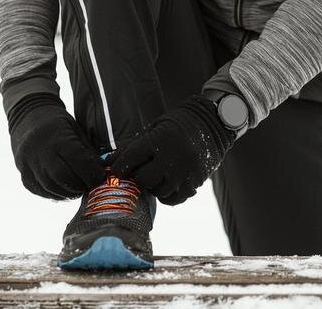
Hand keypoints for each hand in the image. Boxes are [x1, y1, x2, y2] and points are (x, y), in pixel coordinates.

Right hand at [9, 93, 104, 199]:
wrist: (28, 116)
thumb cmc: (58, 123)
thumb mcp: (76, 129)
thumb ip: (87, 151)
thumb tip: (101, 171)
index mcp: (58, 138)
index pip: (78, 161)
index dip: (92, 173)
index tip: (100, 178)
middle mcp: (40, 151)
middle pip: (63, 177)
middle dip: (80, 186)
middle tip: (90, 186)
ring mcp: (28, 163)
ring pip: (50, 187)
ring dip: (68, 193)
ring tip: (78, 190)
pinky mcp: (22, 173)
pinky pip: (39, 190)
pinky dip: (54, 194)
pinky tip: (64, 191)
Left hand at [111, 95, 234, 204]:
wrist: (213, 124)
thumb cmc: (178, 124)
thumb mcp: (155, 128)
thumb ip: (133, 145)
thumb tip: (108, 161)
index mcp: (159, 140)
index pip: (129, 160)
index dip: (119, 167)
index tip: (116, 171)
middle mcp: (172, 158)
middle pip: (143, 179)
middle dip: (138, 177)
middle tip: (140, 171)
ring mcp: (184, 172)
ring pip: (158, 191)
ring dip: (153, 186)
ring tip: (157, 175)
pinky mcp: (194, 182)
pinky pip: (173, 199)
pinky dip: (167, 195)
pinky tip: (167, 183)